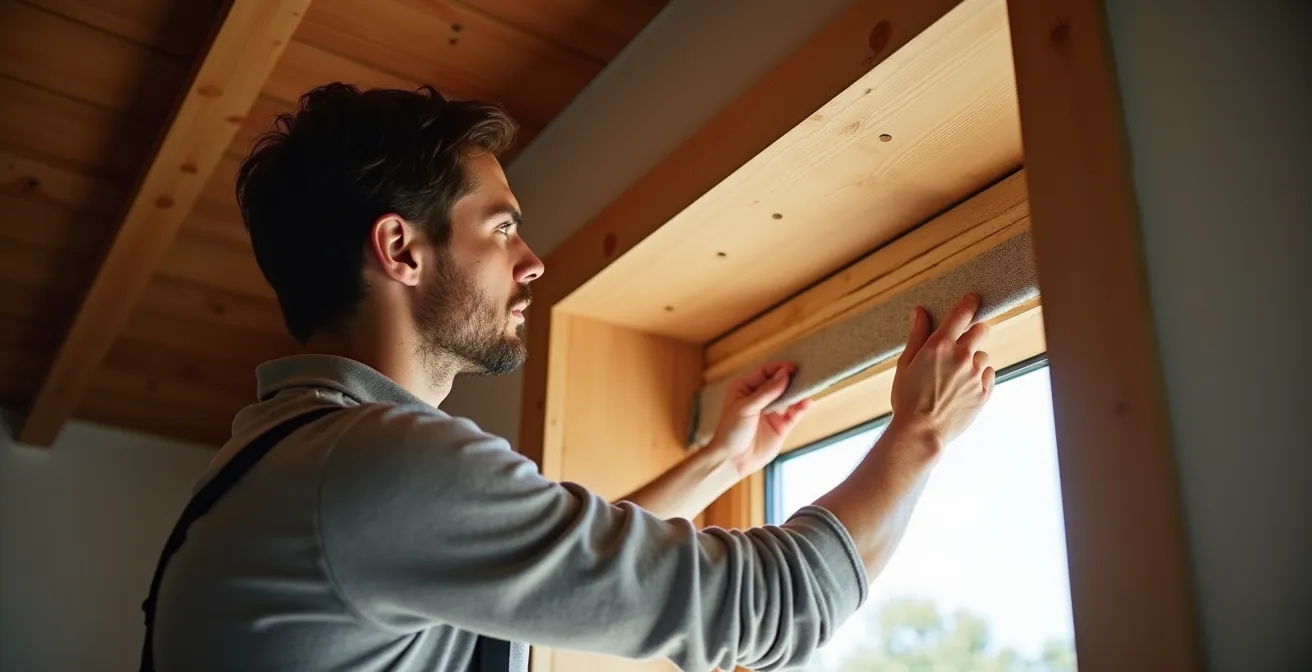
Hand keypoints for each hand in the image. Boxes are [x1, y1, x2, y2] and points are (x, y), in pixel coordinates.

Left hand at [711, 362, 812, 476]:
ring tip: (807, 388)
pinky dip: (800, 409)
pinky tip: (806, 403)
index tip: (793, 368)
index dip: (779, 368)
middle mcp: (758, 398)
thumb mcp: (746, 407)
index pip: (765, 372)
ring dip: (797, 393)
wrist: (732, 460)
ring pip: (788, 398)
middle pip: (778, 383)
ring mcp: (770, 412)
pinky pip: (793, 415)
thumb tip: (784, 374)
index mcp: (745, 388)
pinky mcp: (780, 427)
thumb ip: (766, 391)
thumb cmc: (731, 431)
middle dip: (791, 379)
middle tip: (805, 374)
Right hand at [888, 294, 994, 447]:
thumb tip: (920, 311)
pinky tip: (962, 389)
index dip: (969, 303)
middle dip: (975, 331)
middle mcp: (961, 356)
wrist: (921, 432)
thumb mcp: (905, 363)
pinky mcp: (984, 392)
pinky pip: (988, 376)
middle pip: (981, 330)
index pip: (961, 314)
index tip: (974, 298)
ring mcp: (975, 375)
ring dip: (973, 361)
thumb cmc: (907, 398)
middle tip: (963, 343)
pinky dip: (979, 378)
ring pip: (983, 357)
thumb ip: (917, 335)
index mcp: (939, 345)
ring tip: (954, 378)